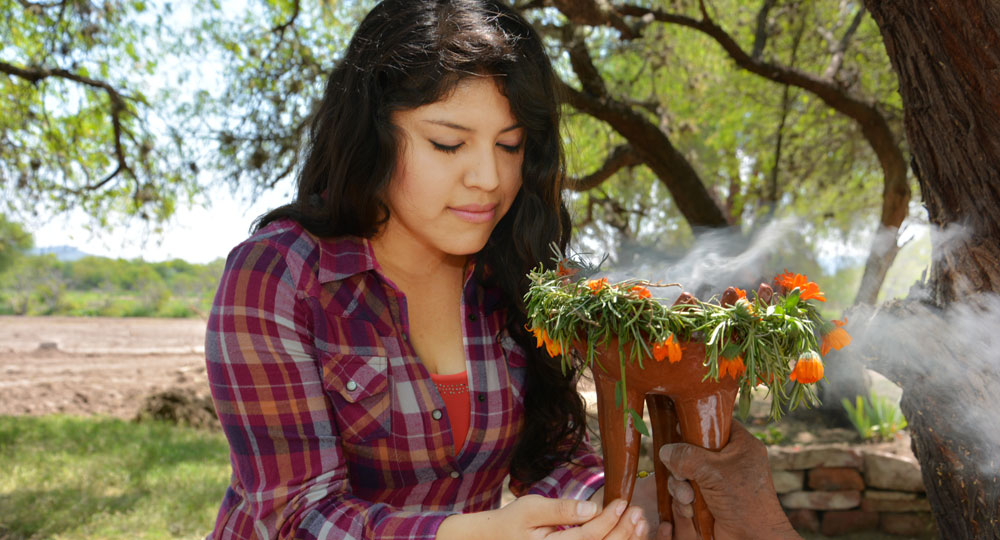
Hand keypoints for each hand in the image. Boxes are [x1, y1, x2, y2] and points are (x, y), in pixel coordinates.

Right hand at [443, 495, 648, 539]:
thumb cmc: (513, 521)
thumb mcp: (532, 508)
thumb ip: (562, 510)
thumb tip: (592, 508)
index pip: (588, 538)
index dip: (608, 520)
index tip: (622, 501)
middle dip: (624, 532)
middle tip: (637, 512)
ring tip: (639, 523)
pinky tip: (627, 535)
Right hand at [657, 423, 800, 539]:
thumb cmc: (744, 502)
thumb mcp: (714, 472)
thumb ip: (687, 456)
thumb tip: (665, 450)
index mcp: (740, 444)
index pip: (717, 422)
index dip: (697, 424)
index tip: (679, 430)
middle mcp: (730, 460)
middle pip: (693, 449)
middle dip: (683, 466)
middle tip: (682, 475)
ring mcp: (719, 480)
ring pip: (686, 471)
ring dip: (681, 486)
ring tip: (688, 499)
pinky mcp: (709, 498)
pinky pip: (686, 490)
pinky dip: (684, 500)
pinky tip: (690, 510)